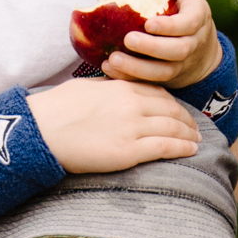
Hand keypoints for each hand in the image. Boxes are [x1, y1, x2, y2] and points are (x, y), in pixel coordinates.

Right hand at [32, 73, 200, 173]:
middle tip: (196, 127)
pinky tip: (191, 150)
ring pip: (172, 128)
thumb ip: (106, 88)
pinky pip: (165, 147)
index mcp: (120, 86)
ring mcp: (132, 127)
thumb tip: (112, 88)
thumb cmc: (54, 110)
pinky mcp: (128, 151)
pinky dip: (182, 148)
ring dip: (189, 134)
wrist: (40, 131)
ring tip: (197, 140)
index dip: (173, 102)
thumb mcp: (84, 88)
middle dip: (186, 119)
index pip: (157, 91)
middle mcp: (131, 104)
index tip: (180, 109)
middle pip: (170, 109)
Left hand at [78, 0, 220, 88]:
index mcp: (198, 18)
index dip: (170, 26)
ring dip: (138, 69)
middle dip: (152, 48)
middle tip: (127, 40)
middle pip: (178, 51)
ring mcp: (182, 65)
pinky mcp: (169, 79)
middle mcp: (194, 44)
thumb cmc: (184, 14)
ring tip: (113, 59)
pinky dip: (131, 79)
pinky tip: (109, 70)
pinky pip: (150, 83)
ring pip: (164, 72)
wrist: (201, 53)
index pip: (189, 24)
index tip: (148, 23)